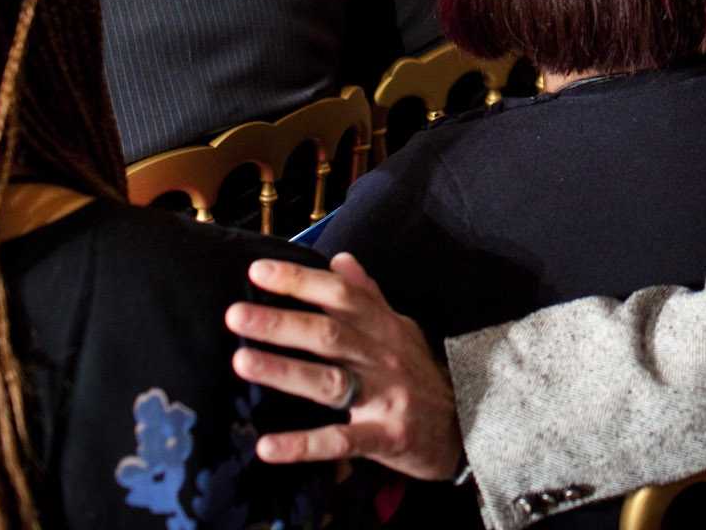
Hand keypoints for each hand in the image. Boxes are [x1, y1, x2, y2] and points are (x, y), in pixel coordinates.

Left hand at [225, 253, 462, 480]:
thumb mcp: (401, 329)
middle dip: (282, 322)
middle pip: (330, 334)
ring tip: (242, 361)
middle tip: (236, 315)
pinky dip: (303, 445)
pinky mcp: (385, 437)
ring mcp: (385, 397)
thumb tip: (340, 259)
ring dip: (285, 371)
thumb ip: (369, 296)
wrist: (469, 425)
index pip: (341, 296)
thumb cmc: (421, 375)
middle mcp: (384, 357)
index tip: (259, 271)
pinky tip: (267, 447)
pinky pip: (340, 441)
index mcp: (385, 328)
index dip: (301, 281)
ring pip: (331, 381)